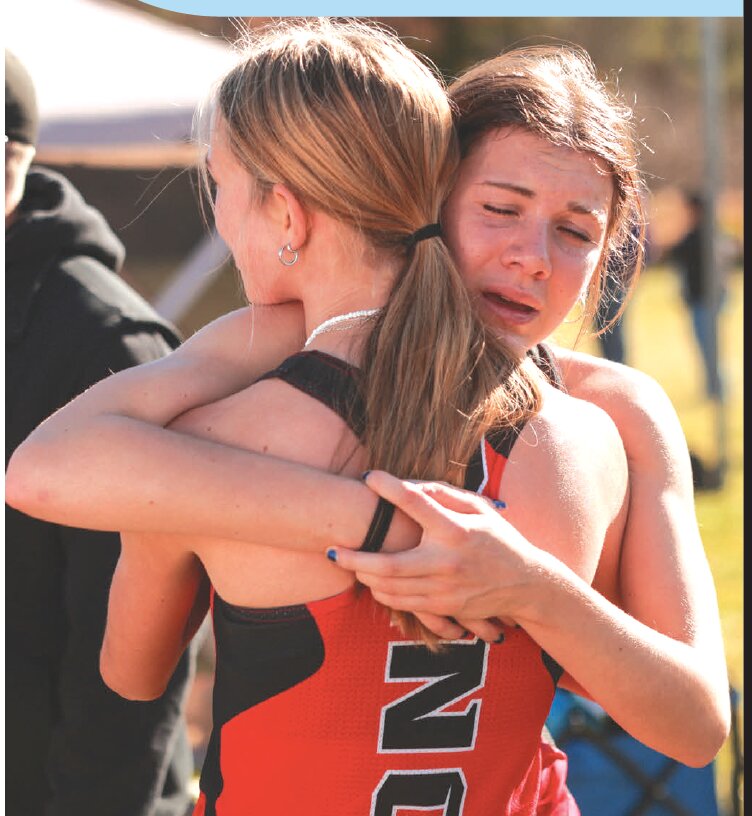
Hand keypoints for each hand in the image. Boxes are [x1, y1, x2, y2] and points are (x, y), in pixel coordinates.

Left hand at [328, 471, 543, 629]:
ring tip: (346, 563)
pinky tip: (371, 581)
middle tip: (331, 550)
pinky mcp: (444, 609)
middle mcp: (447, 562)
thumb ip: (444, 495)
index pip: (416, 504)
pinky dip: (382, 594)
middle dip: (354, 558)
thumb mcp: (480, 509)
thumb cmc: (499, 539)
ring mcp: (444, 590)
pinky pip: (404, 605)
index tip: (368, 477)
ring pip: (390, 589)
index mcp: (456, 530)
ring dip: (363, 577)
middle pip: (388, 564)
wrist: (526, 584)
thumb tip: (409, 485)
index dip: (389, 488)